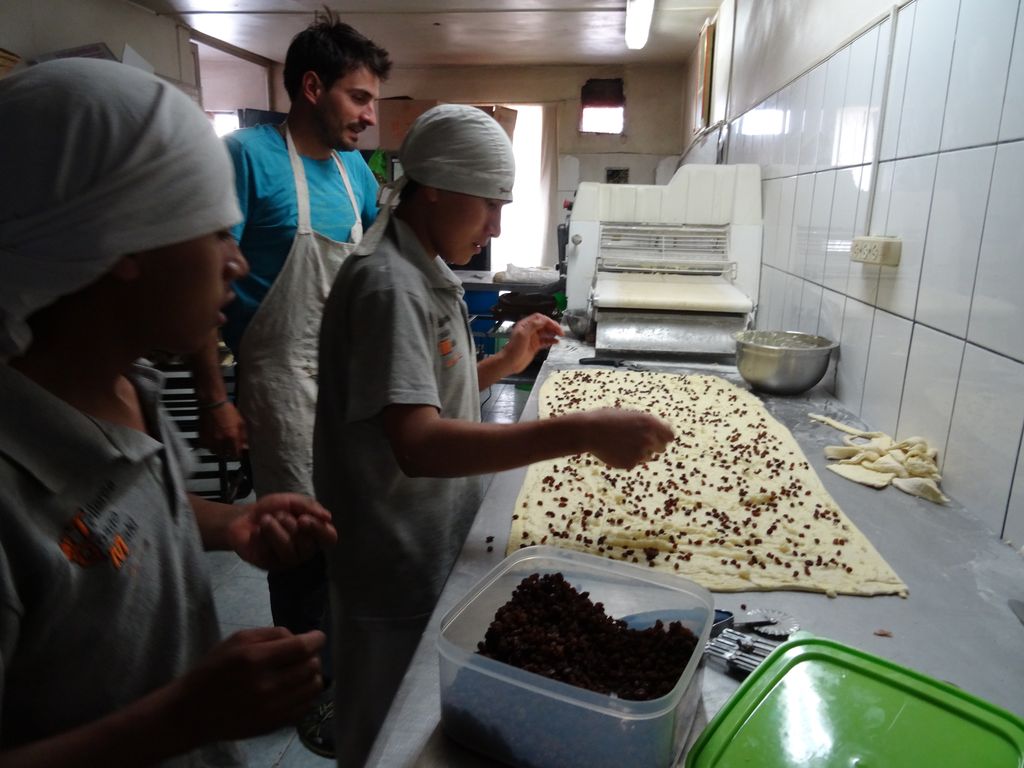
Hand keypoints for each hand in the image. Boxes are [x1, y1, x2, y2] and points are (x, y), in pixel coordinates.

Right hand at [173, 628, 324, 742]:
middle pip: (310, 666)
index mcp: (254, 659)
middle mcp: (266, 685)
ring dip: (312, 675)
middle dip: (312, 656)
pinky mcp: (273, 725)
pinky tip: (295, 689)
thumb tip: (298, 637)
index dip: (316, 639)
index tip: (317, 637)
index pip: (300, 647)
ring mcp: (271, 708)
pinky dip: (306, 695)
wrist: (192, 712)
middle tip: (304, 655)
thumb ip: (271, 634)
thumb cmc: (213, 670)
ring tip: (302, 672)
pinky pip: (305, 707)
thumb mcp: (236, 640)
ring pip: (312, 687)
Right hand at [197, 401, 247, 458]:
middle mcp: (220, 441)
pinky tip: (212, 439)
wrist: (213, 403)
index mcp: (232, 437)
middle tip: (228, 447)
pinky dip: (209, 445)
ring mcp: (210, 440)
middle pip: (224, 455)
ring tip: (220, 442)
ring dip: (218, 450)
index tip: (237, 453)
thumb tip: (245, 447)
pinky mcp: (202, 437)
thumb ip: (243, 437)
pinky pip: (205, 447)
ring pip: (214, 452)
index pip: (235, 455)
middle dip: (227, 453)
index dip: (237, 455)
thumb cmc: (227, 410)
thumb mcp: (241, 423)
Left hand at [227, 493, 336, 569]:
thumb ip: (309, 506)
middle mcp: (305, 550)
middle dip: (289, 524)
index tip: (302, 519)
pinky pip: (267, 551)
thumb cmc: (272, 509)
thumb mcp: (291, 501)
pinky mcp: (269, 565)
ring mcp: (288, 560)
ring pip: (287, 548)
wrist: (244, 517)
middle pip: (307, 544)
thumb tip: (328, 517)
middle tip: (277, 515)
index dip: (318, 529)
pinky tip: (256, 533)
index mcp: (314, 534)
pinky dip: (259, 536)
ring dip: (273, 529)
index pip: (330, 538)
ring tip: (264, 520)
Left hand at [498, 313, 562, 373]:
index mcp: (525, 325)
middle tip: (561, 331)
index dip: (548, 320)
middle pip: (544, 325)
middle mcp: (530, 330)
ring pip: (546, 332)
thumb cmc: (515, 348)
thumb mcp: (523, 335)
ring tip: (561, 336)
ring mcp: (533, 338)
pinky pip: (545, 341)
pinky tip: (556, 342)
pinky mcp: (535, 346)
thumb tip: (544, 320)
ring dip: (553, 333)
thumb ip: (533, 326)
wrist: (510, 362)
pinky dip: (551, 341)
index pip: (539, 318)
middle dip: (553, 326)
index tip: (555, 325)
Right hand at [582, 408, 674, 468]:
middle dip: (653, 446)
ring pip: (647, 457)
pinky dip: (627, 459)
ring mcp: (641, 452)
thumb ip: (646, 425)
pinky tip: (615, 451)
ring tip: (621, 444)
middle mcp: (649, 438)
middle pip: (661, 448)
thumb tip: (659, 433)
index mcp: (650, 423)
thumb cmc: (607, 419)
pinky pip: (634, 463)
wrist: (589, 431)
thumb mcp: (630, 416)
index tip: (659, 439)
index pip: (670, 436)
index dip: (664, 437)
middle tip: (639, 443)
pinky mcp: (631, 463)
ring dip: (639, 453)